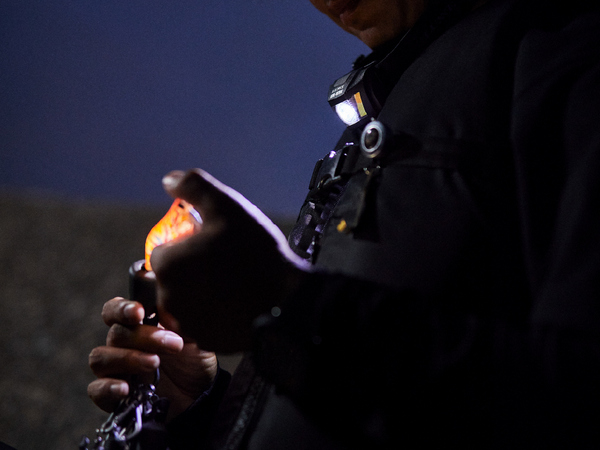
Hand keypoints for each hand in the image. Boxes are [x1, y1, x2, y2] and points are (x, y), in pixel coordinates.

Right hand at [87, 297, 217, 419]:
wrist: (201, 395)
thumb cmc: (193, 359)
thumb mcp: (194, 337)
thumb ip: (179, 320)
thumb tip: (164, 307)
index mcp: (137, 325)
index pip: (114, 310)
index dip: (121, 309)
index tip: (140, 312)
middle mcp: (121, 345)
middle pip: (115, 334)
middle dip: (143, 337)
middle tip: (173, 344)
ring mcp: (115, 371)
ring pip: (100, 359)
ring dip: (128, 358)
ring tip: (155, 362)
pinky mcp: (112, 398)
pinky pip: (96, 390)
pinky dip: (108, 387)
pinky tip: (126, 388)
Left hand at [151, 169, 307, 352]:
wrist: (288, 301)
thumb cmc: (256, 252)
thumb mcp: (227, 206)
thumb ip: (194, 186)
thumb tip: (169, 179)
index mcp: (168, 265)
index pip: (163, 251)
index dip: (184, 246)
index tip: (208, 245)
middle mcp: (169, 298)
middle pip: (172, 277)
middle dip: (190, 270)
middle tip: (223, 262)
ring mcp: (186, 323)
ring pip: (186, 300)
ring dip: (200, 292)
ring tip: (232, 282)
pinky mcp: (204, 341)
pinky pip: (202, 322)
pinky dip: (213, 313)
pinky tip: (236, 302)